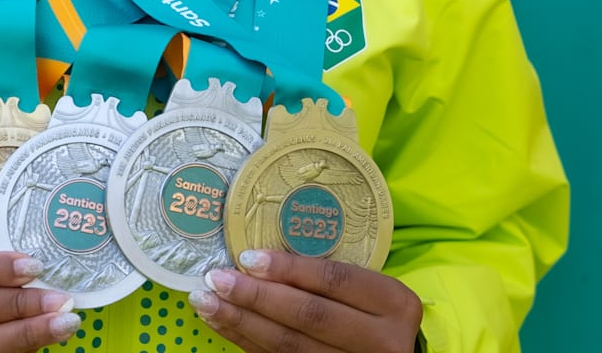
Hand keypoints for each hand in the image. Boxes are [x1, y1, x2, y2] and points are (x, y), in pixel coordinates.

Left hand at [188, 250, 423, 352]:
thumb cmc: (375, 314)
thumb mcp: (369, 292)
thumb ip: (331, 279)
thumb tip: (258, 259)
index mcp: (395, 304)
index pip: (335, 281)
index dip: (290, 269)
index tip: (248, 258)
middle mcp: (381, 340)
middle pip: (310, 316)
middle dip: (257, 297)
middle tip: (217, 279)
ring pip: (290, 346)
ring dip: (241, 323)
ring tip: (206, 302)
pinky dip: (247, 342)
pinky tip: (224, 324)